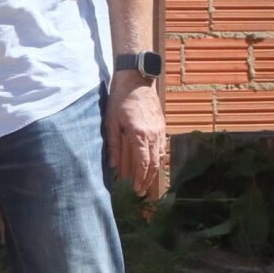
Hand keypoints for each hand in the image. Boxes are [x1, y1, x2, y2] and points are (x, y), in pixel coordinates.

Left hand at [107, 74, 171, 199]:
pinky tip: (152, 164)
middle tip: (141, 192)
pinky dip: (158, 159)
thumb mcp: (111, 122)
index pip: (143, 163)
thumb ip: (113, 145)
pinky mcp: (162, 126)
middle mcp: (153, 134)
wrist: (136, 79)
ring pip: (160, 157)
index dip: (140, 179)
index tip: (136, 190)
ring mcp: (160, 130)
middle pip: (154, 164)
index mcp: (139, 134)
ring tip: (146, 182)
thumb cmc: (120, 99)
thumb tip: (114, 166)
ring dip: (154, 172)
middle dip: (148, 180)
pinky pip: (162, 147)